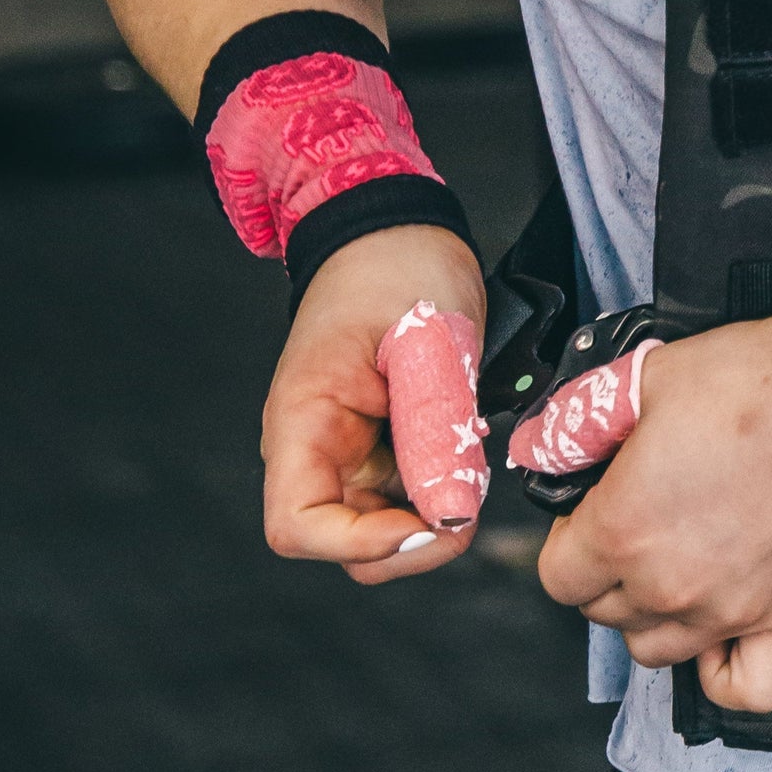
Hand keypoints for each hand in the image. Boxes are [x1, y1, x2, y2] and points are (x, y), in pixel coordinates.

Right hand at [261, 224, 485, 585]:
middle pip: (344, 542)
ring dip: (430, 517)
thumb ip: (434, 428)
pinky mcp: (383, 441)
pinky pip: (407, 491)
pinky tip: (467, 457)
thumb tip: (450, 511)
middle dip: (409, 543)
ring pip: (382, 524)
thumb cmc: (396, 267)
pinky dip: (441, 489)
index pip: (298, 527)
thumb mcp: (427, 342)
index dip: (360, 544)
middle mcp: (317, 447)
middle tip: (470, 508)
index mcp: (303, 422)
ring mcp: (350, 448)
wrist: (397, 228)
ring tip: (473, 472)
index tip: (426, 523)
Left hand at [536, 318, 771, 712]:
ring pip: (656, 649)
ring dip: (654, 614)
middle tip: (640, 520)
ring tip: (677, 566)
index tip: (594, 508)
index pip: (557, 576)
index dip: (569, 539)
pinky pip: (745, 686)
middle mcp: (667, 586)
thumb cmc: (758, 385)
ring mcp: (726, 612)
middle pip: (604, 612)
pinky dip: (725, 672)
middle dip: (608, 570)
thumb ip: (588, 415)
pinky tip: (722, 635)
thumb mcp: (654, 376)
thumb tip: (548, 443)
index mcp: (623, 529)